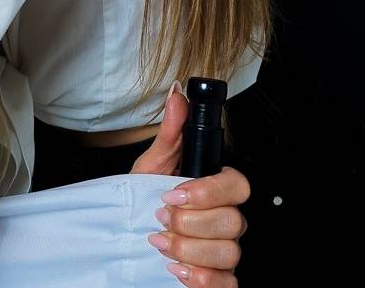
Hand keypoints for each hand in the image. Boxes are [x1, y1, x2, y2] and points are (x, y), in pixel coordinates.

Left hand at [131, 84, 249, 287]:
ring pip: (228, 253)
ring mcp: (224, 249)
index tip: (172, 193)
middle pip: (233, 222)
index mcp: (216, 187)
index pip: (237, 185)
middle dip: (190, 222)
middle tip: (161, 218)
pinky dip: (201, 279)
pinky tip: (176, 269)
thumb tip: (177, 96)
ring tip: (160, 243)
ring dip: (189, 249)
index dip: (207, 192)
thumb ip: (169, 131)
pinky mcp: (217, 278)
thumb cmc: (145, 197)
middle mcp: (226, 218)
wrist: (127, 233)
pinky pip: (225, 284)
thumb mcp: (151, 163)